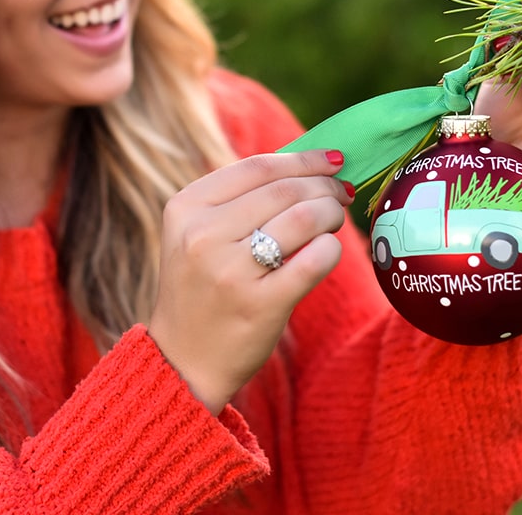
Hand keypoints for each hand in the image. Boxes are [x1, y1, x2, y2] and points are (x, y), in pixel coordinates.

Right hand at [146, 149, 354, 414]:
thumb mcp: (198, 233)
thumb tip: (310, 163)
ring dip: (331, 213)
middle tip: (340, 195)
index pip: (257, 167)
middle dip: (324, 187)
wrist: (181, 361)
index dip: (303, 159)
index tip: (332, 161)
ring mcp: (230, 271)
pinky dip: (331, 249)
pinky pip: (314, 260)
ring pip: (303, 218)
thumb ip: (240, 198)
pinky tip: (328, 250)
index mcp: (185, 208)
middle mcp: (203, 235)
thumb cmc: (202, 288)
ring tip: (335, 220)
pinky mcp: (259, 305)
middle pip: (284, 190)